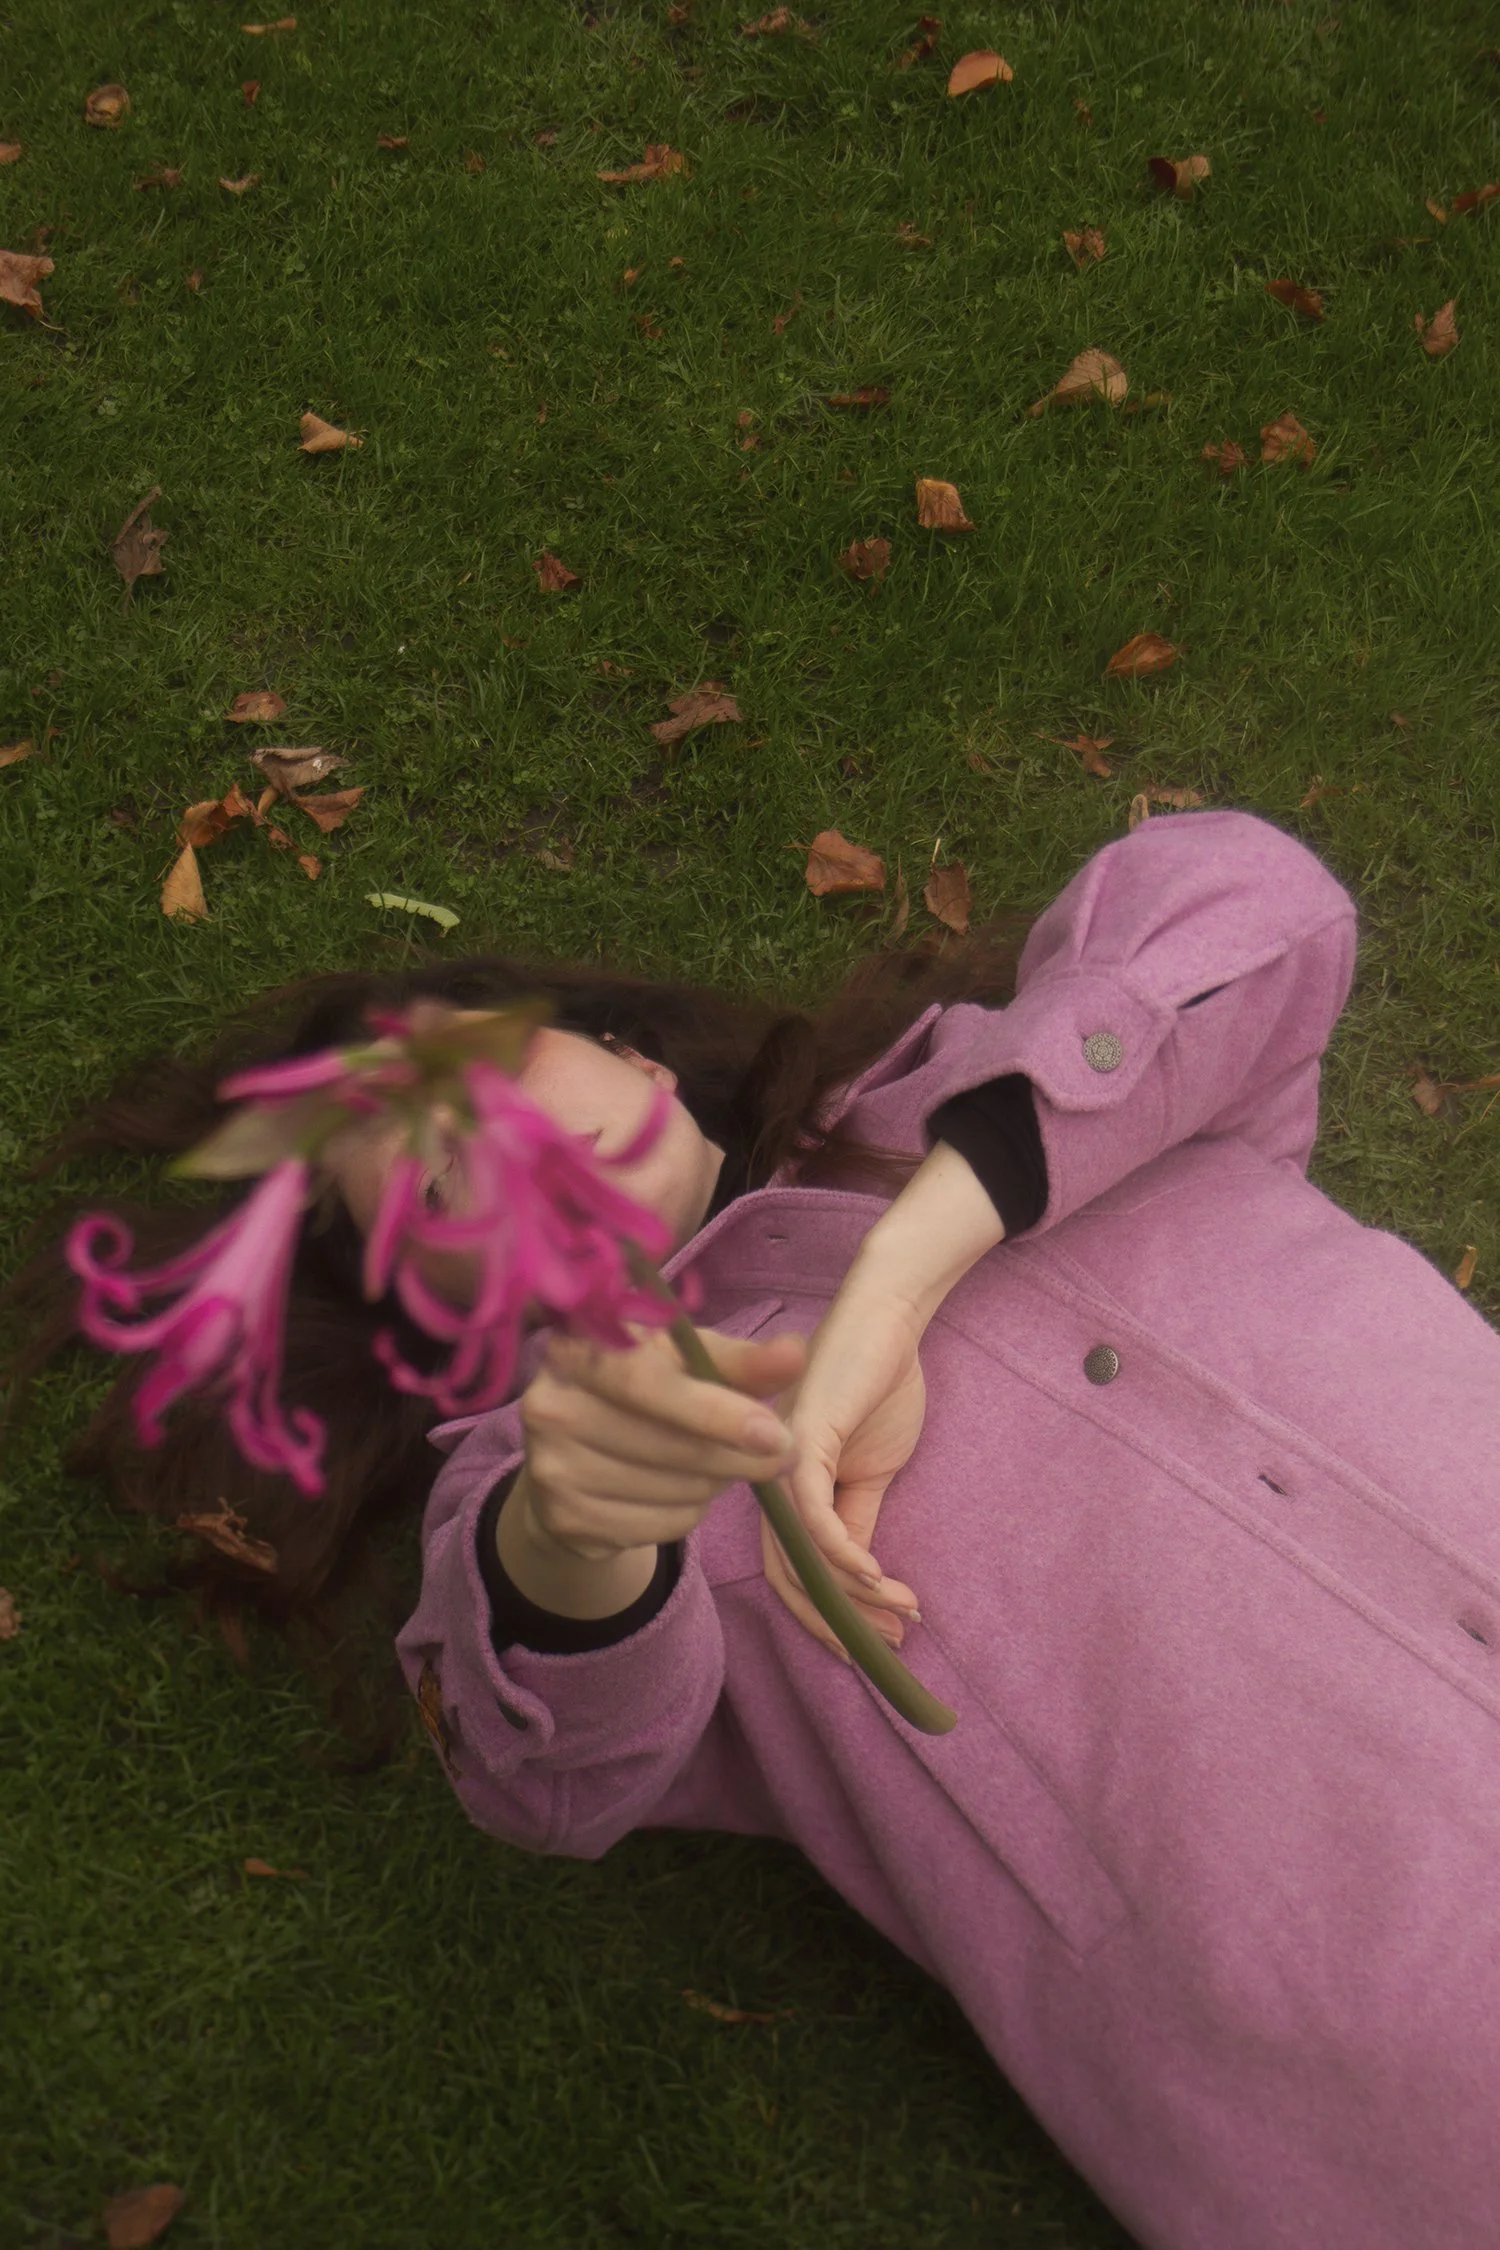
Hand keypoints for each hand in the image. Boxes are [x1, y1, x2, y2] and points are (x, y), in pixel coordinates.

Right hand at [521, 1322, 806, 1562]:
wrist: (575, 1458)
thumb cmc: (643, 1394)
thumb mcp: (685, 1363)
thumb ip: (739, 1360)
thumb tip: (794, 1354)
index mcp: (577, 1346)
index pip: (646, 1381)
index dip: (713, 1410)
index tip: (772, 1432)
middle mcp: (549, 1403)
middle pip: (665, 1443)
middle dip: (737, 1456)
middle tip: (780, 1455)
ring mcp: (549, 1465)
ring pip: (670, 1489)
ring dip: (716, 1484)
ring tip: (717, 1467)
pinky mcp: (562, 1518)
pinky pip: (657, 1526)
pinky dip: (689, 1513)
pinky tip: (683, 1493)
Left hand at [760, 1272, 926, 1662]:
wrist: (888, 1324)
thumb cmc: (876, 1388)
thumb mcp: (871, 1474)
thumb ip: (857, 1520)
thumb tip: (860, 1577)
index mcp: (783, 1492)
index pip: (791, 1571)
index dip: (827, 1616)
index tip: (868, 1644)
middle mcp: (770, 1481)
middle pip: (788, 1575)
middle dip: (839, 1620)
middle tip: (889, 1642)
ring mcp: (780, 1460)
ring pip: (801, 1553)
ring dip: (854, 1592)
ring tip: (900, 1609)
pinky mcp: (802, 1437)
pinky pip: (813, 1511)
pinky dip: (843, 1551)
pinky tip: (875, 1574)